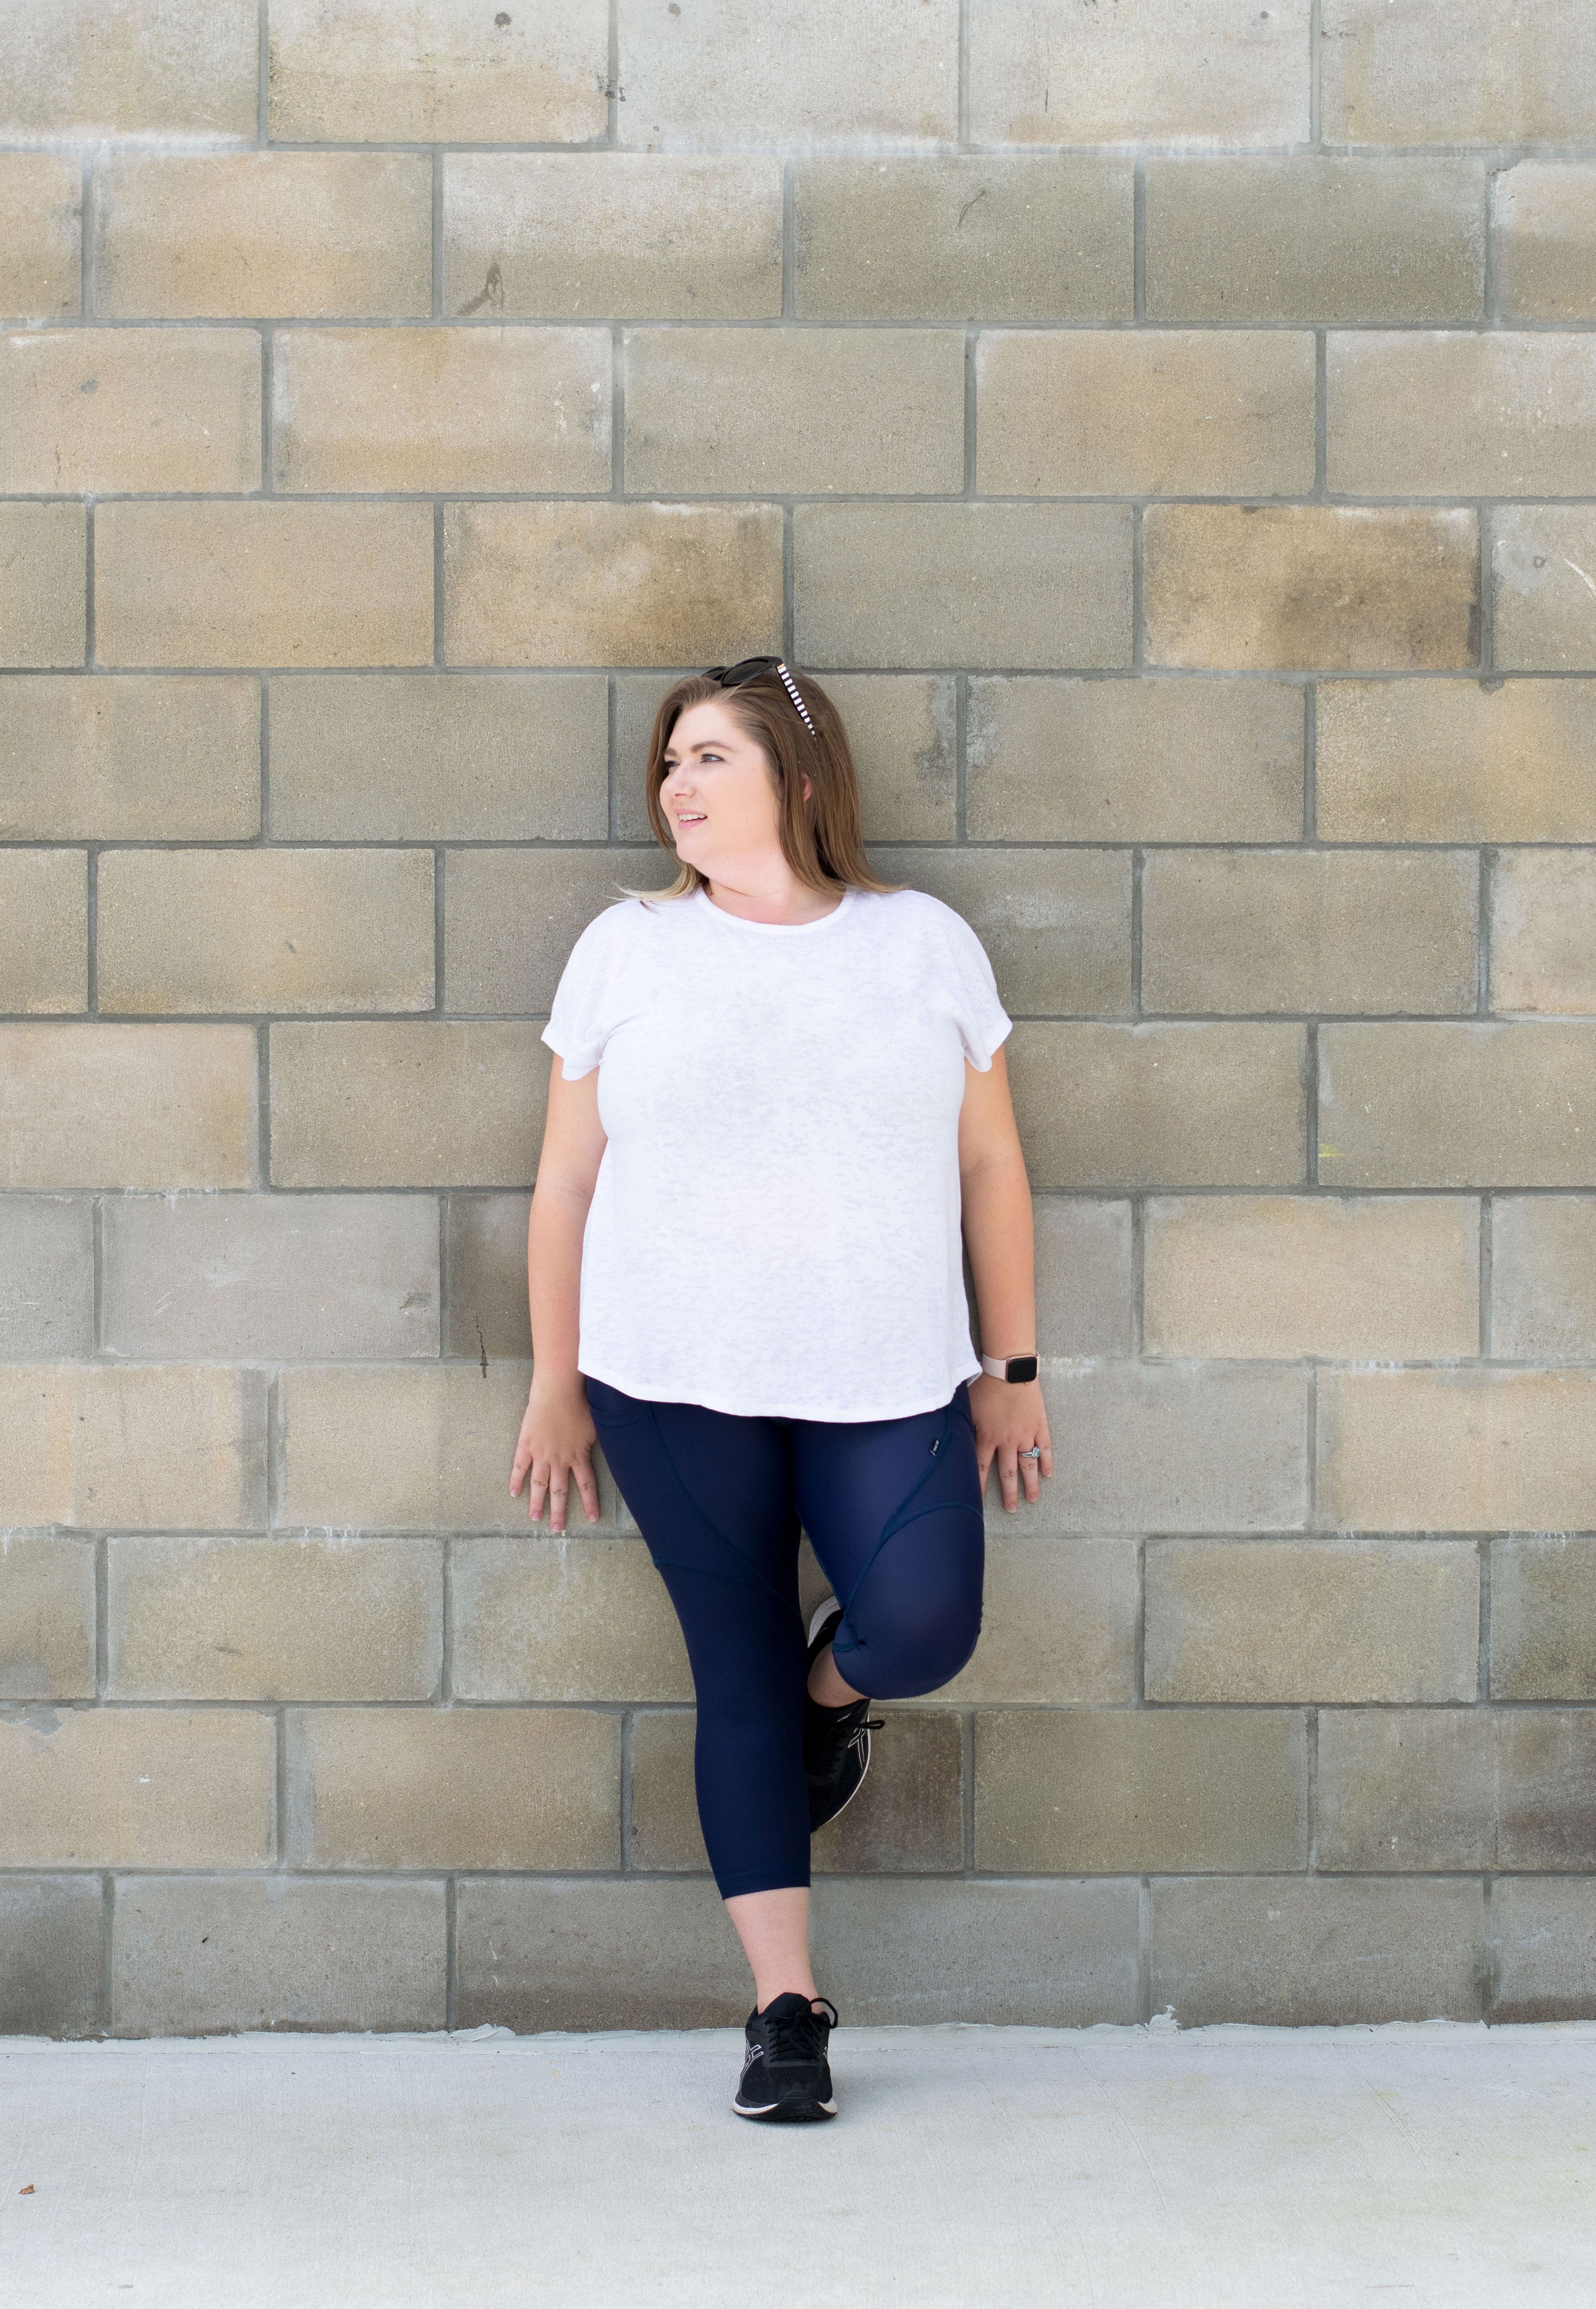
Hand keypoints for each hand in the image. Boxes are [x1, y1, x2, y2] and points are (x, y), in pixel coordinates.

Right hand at [509, 1377, 601, 1531]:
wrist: (558, 1391)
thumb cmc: (581, 1402)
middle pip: (560, 1491)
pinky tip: (514, 1493)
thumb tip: (617, 1444)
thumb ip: (603, 1438)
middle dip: (559, 1512)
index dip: (590, 1502)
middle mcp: (560, 1460)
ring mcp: (541, 1454)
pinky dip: (516, 1481)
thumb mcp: (599, 1423)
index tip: (592, 1519)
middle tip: (557, 1529)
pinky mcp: (526, 1445)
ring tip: (535, 1518)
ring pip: (539, 1484)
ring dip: (537, 1503)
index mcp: (579, 1456)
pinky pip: (519, 1467)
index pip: (587, 1485)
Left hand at [970, 1374, 1052, 1512]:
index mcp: (987, 1437)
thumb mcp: (968, 1407)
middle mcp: (1007, 1441)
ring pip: (1028, 1465)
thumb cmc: (985, 1385)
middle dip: (1010, 1493)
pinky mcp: (1039, 1425)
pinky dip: (1047, 1461)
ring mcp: (1025, 1434)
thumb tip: (955, 1439)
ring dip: (1030, 1484)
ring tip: (1033, 1499)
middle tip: (1012, 1509)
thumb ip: (965, 1426)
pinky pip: (1045, 1448)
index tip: (979, 1500)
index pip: (981, 1467)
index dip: (980, 1485)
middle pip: (1008, 1473)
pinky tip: (1048, 1474)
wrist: (1009, 1371)